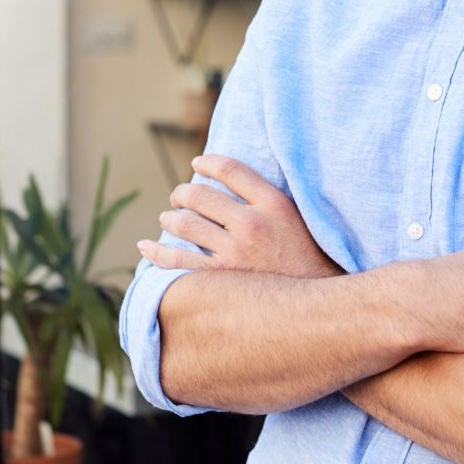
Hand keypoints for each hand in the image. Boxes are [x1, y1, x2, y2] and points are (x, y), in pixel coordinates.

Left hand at [138, 154, 342, 278]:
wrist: (317, 302)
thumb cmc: (305, 256)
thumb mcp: (294, 216)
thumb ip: (265, 197)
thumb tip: (230, 179)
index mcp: (273, 203)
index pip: (230, 168)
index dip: (209, 161)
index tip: (199, 161)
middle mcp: (252, 224)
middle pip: (201, 194)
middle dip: (182, 192)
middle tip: (179, 195)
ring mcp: (235, 252)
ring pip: (185, 224)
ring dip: (170, 217)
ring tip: (168, 218)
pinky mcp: (221, 279)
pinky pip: (177, 262)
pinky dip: (156, 251)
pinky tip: (146, 246)